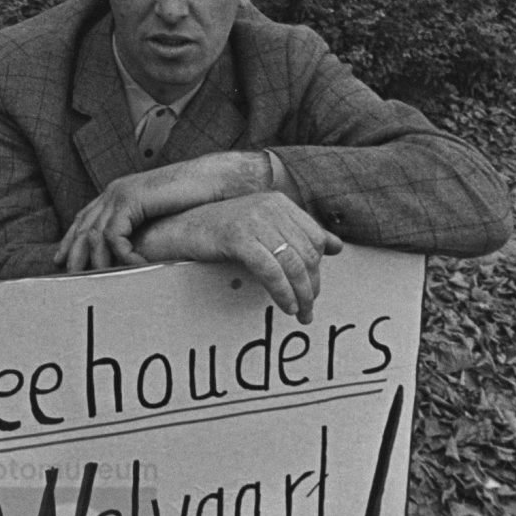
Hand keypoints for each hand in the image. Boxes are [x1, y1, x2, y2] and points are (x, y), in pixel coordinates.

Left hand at [54, 153, 273, 272]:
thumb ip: (140, 228)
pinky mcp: (130, 199)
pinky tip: (133, 267)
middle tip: (70, 277)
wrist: (207, 181)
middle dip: (73, 253)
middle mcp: (113, 191)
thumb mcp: (155, 215)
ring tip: (102, 281)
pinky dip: (121, 255)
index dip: (71, 239)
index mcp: (118, 193)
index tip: (62, 260)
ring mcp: (119, 193)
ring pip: (94, 234)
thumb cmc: (189, 200)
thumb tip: (133, 251)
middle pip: (82, 226)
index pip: (85, 217)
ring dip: (98, 260)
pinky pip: (114, 235)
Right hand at [133, 195, 341, 321]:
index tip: (313, 290)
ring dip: (301, 294)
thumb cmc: (220, 231)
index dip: (318, 268)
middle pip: (306, 253)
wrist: (179, 228)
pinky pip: (270, 270)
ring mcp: (253, 219)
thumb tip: (337, 246)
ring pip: (292, 264)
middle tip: (308, 310)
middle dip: (312, 286)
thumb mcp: (262, 227)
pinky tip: (284, 305)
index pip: (315, 237)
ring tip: (300, 313)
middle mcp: (269, 206)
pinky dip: (282, 292)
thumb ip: (297, 233)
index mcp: (278, 201)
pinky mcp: (238, 236)